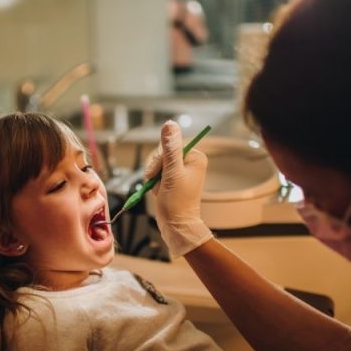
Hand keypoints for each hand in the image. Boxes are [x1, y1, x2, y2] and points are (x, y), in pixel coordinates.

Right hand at [144, 121, 212, 257]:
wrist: (177, 226)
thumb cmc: (177, 202)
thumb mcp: (171, 173)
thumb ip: (170, 148)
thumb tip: (169, 124)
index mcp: (195, 157)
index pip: (169, 147)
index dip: (159, 160)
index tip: (158, 174)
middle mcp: (191, 162)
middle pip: (163, 155)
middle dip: (156, 170)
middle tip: (160, 184)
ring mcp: (183, 171)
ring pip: (159, 165)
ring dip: (155, 178)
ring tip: (161, 190)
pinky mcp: (175, 180)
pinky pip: (159, 174)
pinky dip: (156, 183)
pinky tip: (161, 192)